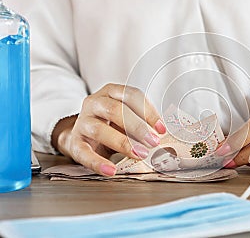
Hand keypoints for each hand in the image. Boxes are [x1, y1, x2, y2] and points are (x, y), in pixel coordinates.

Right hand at [51, 83, 165, 175]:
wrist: (81, 134)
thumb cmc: (111, 123)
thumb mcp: (126, 117)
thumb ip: (142, 122)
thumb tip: (161, 135)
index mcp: (110, 92)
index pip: (131, 95)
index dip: (148, 111)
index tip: (161, 129)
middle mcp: (94, 102)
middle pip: (115, 110)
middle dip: (137, 127)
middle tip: (153, 142)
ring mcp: (82, 122)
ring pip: (99, 129)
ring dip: (122, 142)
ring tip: (140, 154)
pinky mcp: (74, 142)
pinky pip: (84, 152)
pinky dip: (98, 162)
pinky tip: (111, 170)